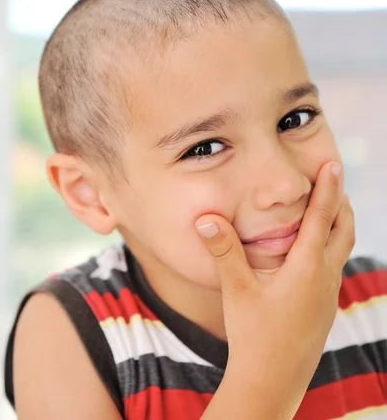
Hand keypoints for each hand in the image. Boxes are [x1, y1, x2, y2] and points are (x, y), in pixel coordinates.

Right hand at [196, 161, 354, 416]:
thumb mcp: (236, 292)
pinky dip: (332, 246)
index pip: (320, 218)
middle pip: (343, 230)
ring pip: (342, 249)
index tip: (333, 164)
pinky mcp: (326, 308)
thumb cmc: (253, 338)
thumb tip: (206, 219)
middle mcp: (324, 279)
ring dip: (340, 224)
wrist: (273, 383)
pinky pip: (335, 266)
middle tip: (334, 179)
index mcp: (305, 269)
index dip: (328, 189)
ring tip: (331, 208)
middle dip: (341, 202)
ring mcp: (328, 296)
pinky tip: (316, 251)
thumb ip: (223, 252)